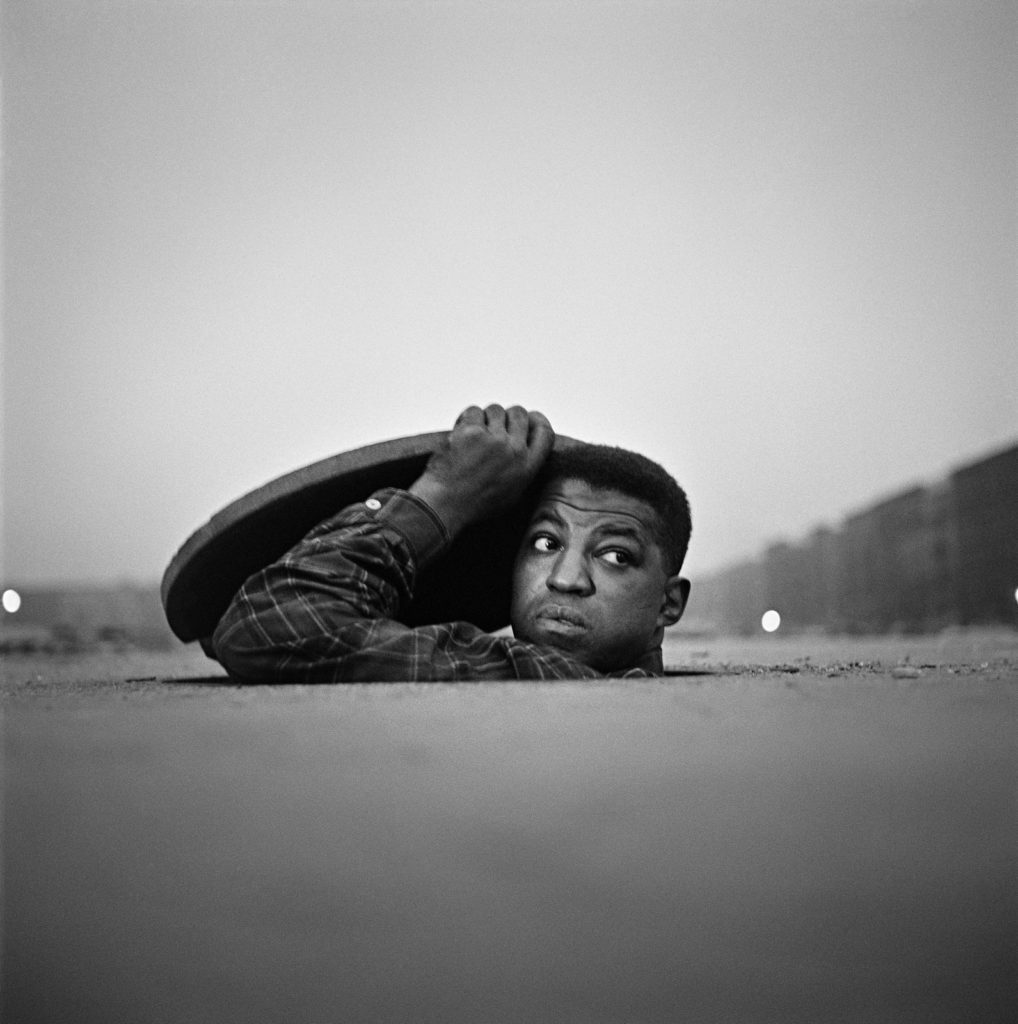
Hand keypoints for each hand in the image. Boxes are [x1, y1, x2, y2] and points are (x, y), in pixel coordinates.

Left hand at [409, 404, 554, 535]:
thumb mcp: (512, 494)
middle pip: (519, 413)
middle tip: (493, 426)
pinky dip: (466, 419)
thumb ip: (523, 471)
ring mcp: (494, 439)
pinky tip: (461, 433)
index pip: (545, 431)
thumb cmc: (474, 503)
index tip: (529, 417)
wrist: (446, 504)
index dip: (536, 420)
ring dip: (484, 418)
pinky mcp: (472, 432)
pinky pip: (473, 411)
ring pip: (495, 409)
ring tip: (474, 434)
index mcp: (527, 467)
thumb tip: (526, 448)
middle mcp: (515, 451)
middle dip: (506, 415)